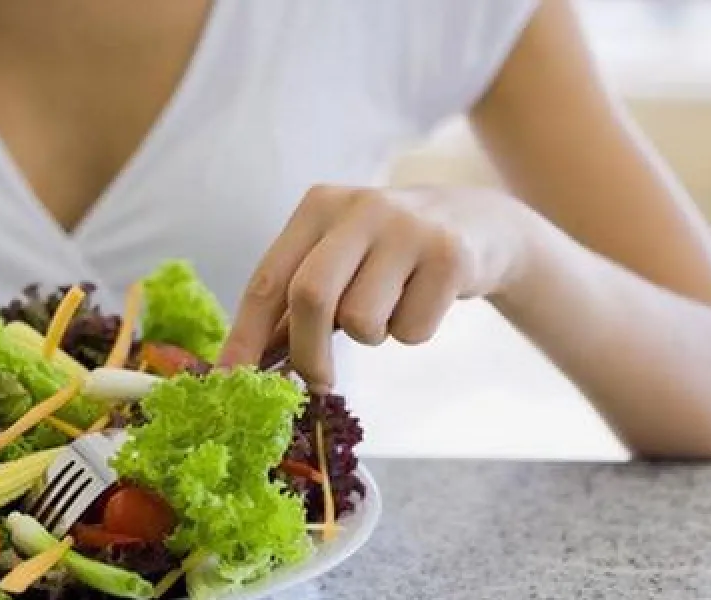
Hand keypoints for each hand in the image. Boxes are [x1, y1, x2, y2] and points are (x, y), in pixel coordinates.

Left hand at [217, 184, 536, 390]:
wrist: (480, 225)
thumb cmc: (390, 253)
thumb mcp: (339, 261)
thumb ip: (294, 306)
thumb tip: (246, 366)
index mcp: (319, 207)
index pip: (269, 279)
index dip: (245, 335)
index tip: (230, 379)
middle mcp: (361, 208)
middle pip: (311, 297)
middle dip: (307, 353)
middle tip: (317, 383)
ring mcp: (408, 229)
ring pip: (363, 321)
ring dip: (372, 335)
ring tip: (390, 308)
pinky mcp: (450, 256)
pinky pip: (411, 330)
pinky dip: (412, 332)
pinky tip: (425, 300)